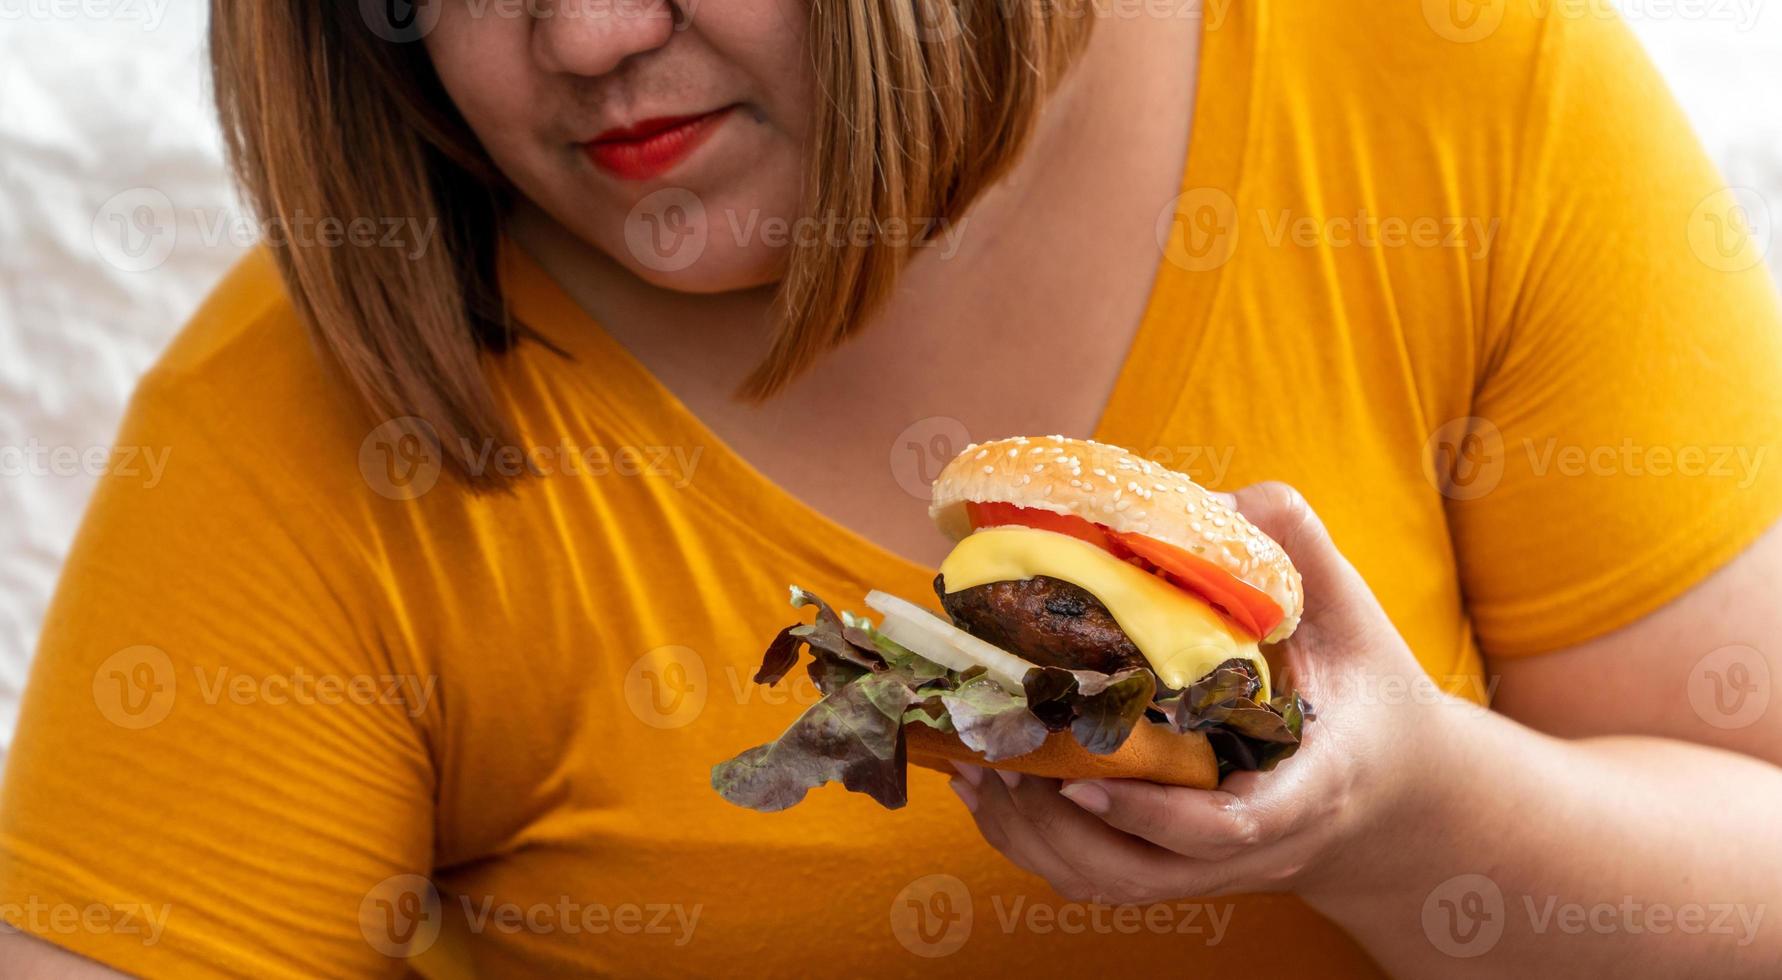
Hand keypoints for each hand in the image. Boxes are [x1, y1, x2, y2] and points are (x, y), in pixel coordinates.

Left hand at [948, 482, 1456, 906]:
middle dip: (1052, 823)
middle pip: (1139, 871)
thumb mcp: (1354, 621)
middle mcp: (1253, 848)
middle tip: (995, 749)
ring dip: (1027, 834)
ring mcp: (1209, 871)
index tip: (1085, 781)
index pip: (1229, 828)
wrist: (1397, 794)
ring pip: (1104, 882)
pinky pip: (1093, 878)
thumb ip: (1299, 553)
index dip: (1152, 815)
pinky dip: (1031, 843)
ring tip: (974, 762)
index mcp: (1307, 788)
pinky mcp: (1175, 871)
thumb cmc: (1369, 698)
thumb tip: (1220, 500)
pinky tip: (988, 786)